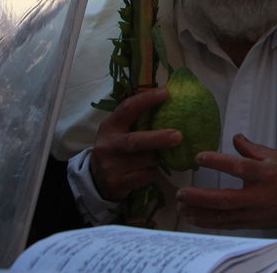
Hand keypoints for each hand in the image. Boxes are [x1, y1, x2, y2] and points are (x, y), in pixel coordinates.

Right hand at [89, 87, 180, 201]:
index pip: (127, 109)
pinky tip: (148, 169)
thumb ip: (139, 120)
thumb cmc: (118, 148)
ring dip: (157, 158)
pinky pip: (145, 175)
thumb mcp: (121, 131)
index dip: (146, 100)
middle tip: (179, 136)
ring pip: (145, 160)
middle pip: (134, 141)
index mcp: (110, 126)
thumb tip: (171, 100)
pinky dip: (153, 171)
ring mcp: (110, 166)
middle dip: (158, 138)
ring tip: (158, 156)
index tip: (166, 93)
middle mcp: (107, 145)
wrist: (98, 180)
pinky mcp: (116, 182)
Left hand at [176, 134, 276, 232]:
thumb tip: (235, 137)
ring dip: (199, 213)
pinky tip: (193, 218)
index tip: (199, 157)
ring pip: (222, 216)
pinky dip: (207, 223)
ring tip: (181, 207)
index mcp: (265, 174)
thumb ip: (252, 149)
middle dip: (200, 197)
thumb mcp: (276, 156)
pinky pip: (225, 225)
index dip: (217, 162)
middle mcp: (258, 195)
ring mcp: (253, 213)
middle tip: (181, 193)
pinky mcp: (250, 224)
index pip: (239, 167)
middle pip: (225, 199)